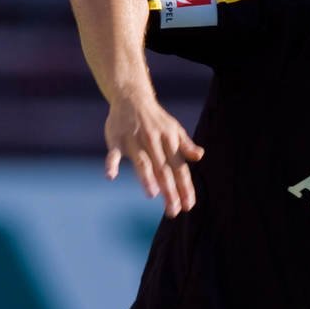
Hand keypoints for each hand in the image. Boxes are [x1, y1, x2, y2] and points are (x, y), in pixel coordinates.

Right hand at [103, 94, 204, 215]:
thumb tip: (199, 156)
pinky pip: (114, 153)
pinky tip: (111, 176)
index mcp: (169, 141)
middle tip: (173, 211)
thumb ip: (186, 145)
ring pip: (143, 162)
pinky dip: (112, 163)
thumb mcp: (174, 129)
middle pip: (164, 170)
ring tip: (153, 194)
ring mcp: (134, 141)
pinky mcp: (117, 140)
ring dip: (147, 178)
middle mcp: (154, 142)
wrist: (132, 97)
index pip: (179, 168)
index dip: (184, 187)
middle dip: (170, 191)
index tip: (188, 206)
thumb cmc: (156, 119)